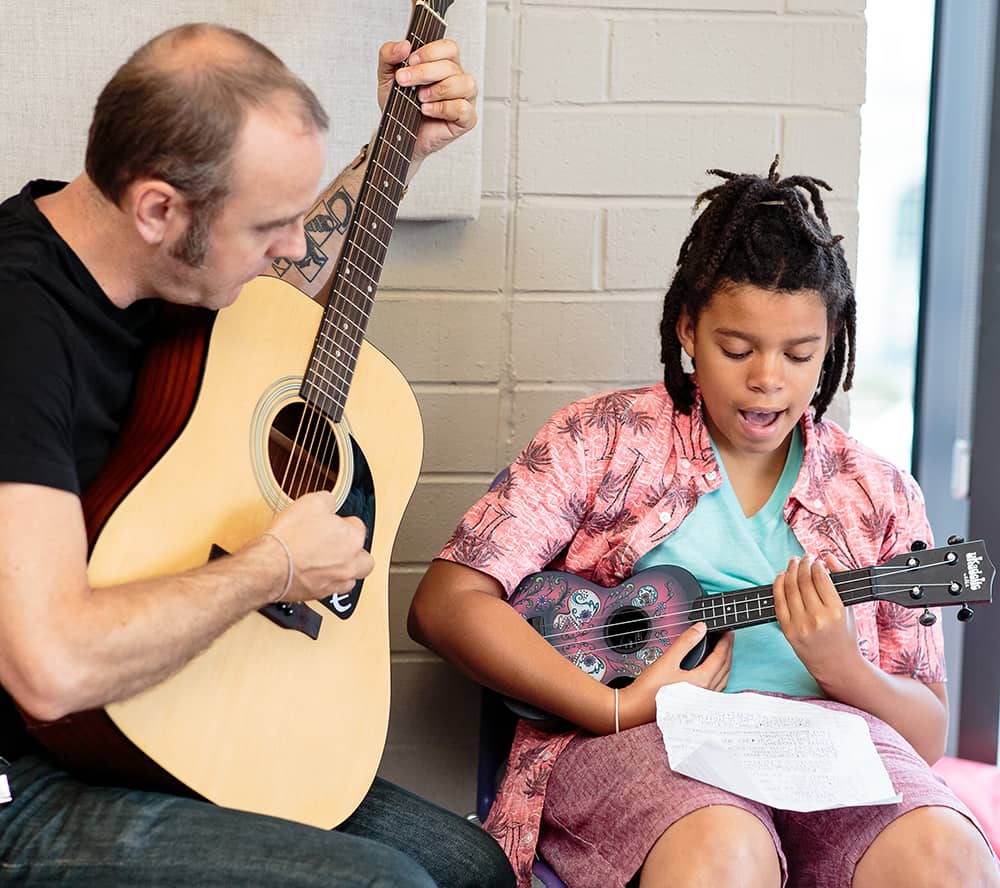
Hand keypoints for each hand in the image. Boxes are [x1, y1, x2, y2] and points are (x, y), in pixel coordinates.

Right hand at [264, 491, 374, 601]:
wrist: (269, 566)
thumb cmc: (289, 538)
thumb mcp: (311, 503)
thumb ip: (327, 501)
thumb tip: (329, 502)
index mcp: (352, 540)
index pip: (358, 526)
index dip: (344, 521)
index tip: (334, 521)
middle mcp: (349, 564)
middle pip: (365, 559)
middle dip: (356, 551)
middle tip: (342, 544)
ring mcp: (334, 582)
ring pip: (351, 579)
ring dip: (345, 571)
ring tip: (331, 562)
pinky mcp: (318, 594)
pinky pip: (331, 590)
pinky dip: (326, 582)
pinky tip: (315, 574)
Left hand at [377, 38, 477, 163]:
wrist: (398, 136)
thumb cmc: (400, 106)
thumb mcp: (386, 76)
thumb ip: (389, 54)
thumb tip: (404, 45)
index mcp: (444, 64)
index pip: (448, 48)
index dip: (430, 52)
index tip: (410, 61)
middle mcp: (457, 79)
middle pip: (451, 66)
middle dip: (424, 72)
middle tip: (405, 81)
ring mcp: (465, 99)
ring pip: (465, 84)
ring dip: (439, 89)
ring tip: (420, 98)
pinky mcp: (466, 119)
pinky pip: (463, 109)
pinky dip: (443, 108)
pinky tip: (427, 110)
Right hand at [618, 622, 732, 728]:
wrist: (637, 710)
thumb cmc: (649, 690)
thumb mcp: (667, 661)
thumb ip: (685, 643)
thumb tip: (700, 629)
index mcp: (702, 681)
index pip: (721, 657)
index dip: (725, 641)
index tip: (727, 631)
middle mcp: (706, 692)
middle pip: (725, 667)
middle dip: (728, 650)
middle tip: (727, 637)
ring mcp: (702, 700)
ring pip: (722, 678)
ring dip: (725, 663)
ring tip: (722, 651)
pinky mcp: (696, 703)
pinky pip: (716, 686)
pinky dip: (718, 674)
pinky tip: (712, 672)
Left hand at [773, 554, 860, 686]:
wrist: (836, 665)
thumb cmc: (845, 635)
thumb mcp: (849, 608)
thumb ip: (840, 580)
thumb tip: (828, 557)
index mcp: (835, 611)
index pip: (821, 578)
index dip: (816, 564)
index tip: (817, 559)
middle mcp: (817, 618)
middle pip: (803, 581)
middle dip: (803, 564)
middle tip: (804, 557)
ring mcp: (800, 625)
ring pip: (789, 588)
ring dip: (790, 571)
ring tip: (794, 563)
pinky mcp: (787, 630)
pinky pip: (778, 602)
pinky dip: (778, 585)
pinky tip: (782, 576)